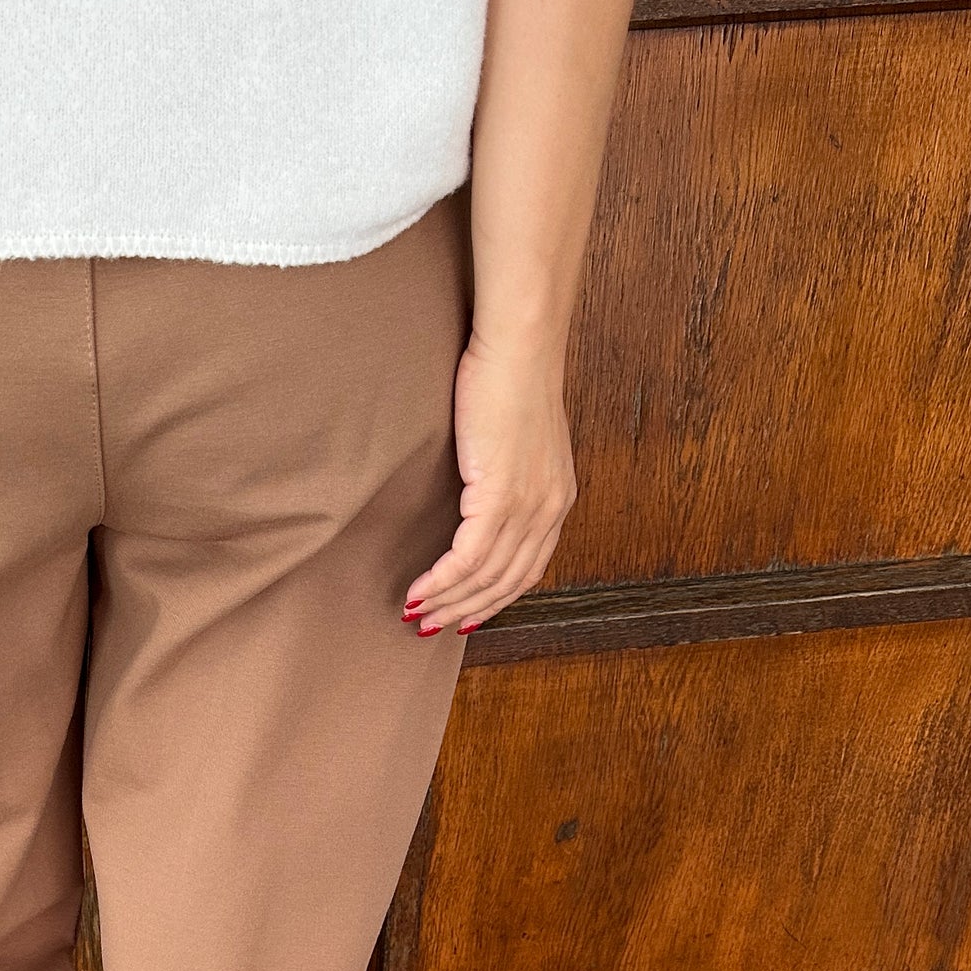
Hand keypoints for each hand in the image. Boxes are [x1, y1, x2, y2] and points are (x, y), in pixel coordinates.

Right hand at [403, 332, 576, 635]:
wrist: (518, 344)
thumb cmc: (511, 376)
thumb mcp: (517, 437)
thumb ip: (508, 472)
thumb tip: (480, 493)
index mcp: (557, 500)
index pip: (526, 570)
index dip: (492, 600)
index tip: (461, 616)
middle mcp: (549, 510)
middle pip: (506, 583)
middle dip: (464, 611)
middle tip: (427, 625)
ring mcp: (528, 505)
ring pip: (485, 578)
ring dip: (446, 602)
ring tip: (413, 613)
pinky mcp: (500, 495)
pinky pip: (468, 558)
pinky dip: (440, 581)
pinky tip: (417, 591)